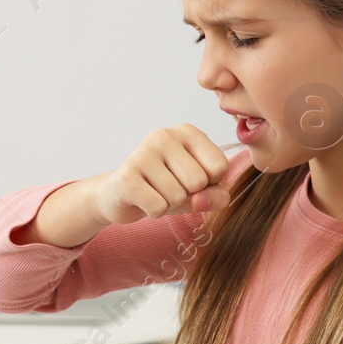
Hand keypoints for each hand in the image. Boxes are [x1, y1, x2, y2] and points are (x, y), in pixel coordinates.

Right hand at [93, 125, 234, 225]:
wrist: (123, 195)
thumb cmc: (168, 187)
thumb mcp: (202, 191)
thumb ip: (218, 196)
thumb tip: (199, 200)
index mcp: (188, 132)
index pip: (220, 167)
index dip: (209, 183)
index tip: (190, 177)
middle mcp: (165, 135)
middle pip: (199, 182)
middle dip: (188, 194)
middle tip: (169, 186)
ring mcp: (142, 153)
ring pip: (178, 197)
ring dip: (169, 203)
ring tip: (155, 191)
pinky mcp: (126, 177)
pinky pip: (158, 207)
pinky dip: (154, 211)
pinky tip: (143, 199)